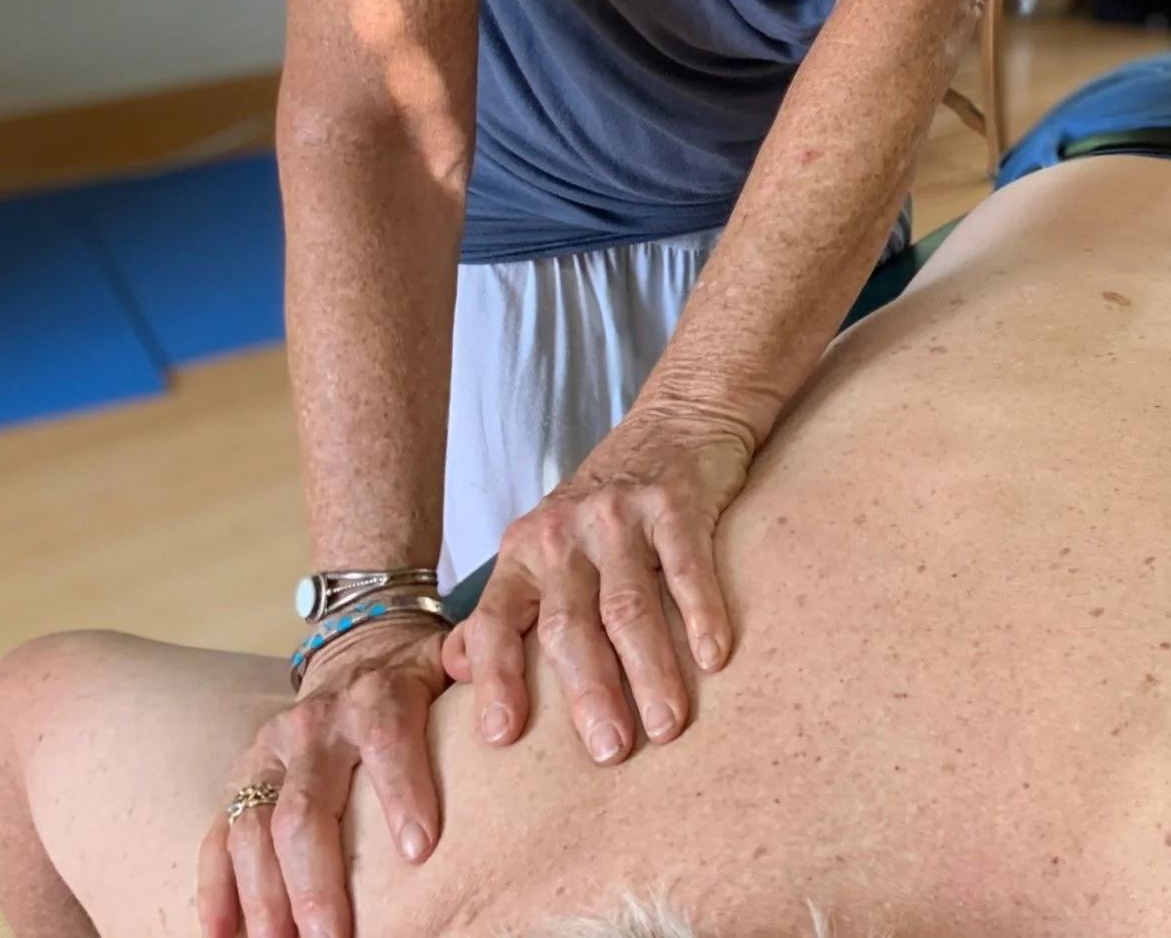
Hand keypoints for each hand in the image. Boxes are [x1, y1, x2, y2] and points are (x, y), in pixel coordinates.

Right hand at [198, 619, 447, 937]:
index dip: (402, 790)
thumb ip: (477, 668)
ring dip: (265, 898)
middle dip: (318, 878)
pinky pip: (216, 840)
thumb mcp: (450, 660)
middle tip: (334, 936)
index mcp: (374, 694)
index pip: (387, 737)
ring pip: (254, 832)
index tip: (422, 849)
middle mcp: (312, 726)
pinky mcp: (238, 785)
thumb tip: (508, 705)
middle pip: (306, 807)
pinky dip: (214, 892)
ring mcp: (266, 758)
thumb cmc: (416, 678)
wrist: (356, 655)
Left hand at [445, 399, 752, 765]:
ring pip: (629, 606)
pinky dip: (702, 613)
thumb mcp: (543, 548)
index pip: (497, 622)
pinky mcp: (676, 502)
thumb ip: (507, 608)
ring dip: (650, 671)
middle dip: (589, 694)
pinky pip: (688, 566)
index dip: (497, 678)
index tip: (502, 737)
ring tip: (668, 726)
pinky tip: (715, 656)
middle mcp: (563, 534)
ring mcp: (620, 516)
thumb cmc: (608, 507)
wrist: (678, 419)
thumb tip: (455, 670)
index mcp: (523, 553)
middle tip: (609, 752)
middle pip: (570, 626)